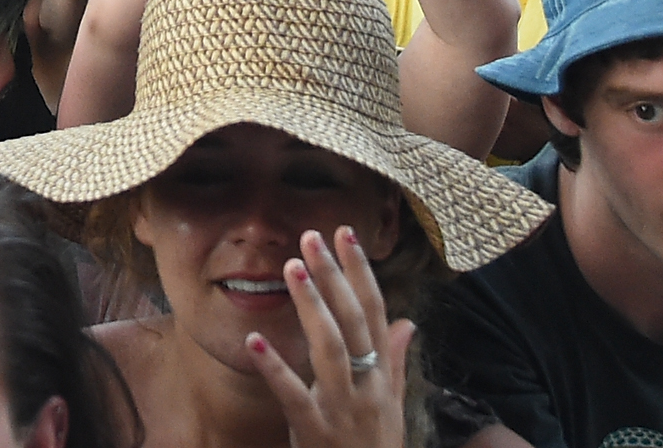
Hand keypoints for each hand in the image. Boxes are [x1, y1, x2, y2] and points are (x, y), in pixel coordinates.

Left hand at [246, 228, 409, 447]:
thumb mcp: (392, 407)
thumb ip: (395, 363)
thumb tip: (407, 321)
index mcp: (382, 377)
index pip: (375, 313)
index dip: (361, 272)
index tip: (345, 234)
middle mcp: (367, 388)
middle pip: (353, 323)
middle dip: (334, 276)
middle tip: (312, 236)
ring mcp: (342, 410)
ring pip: (330, 350)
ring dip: (312, 307)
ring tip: (291, 268)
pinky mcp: (316, 433)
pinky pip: (294, 397)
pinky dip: (275, 369)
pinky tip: (254, 341)